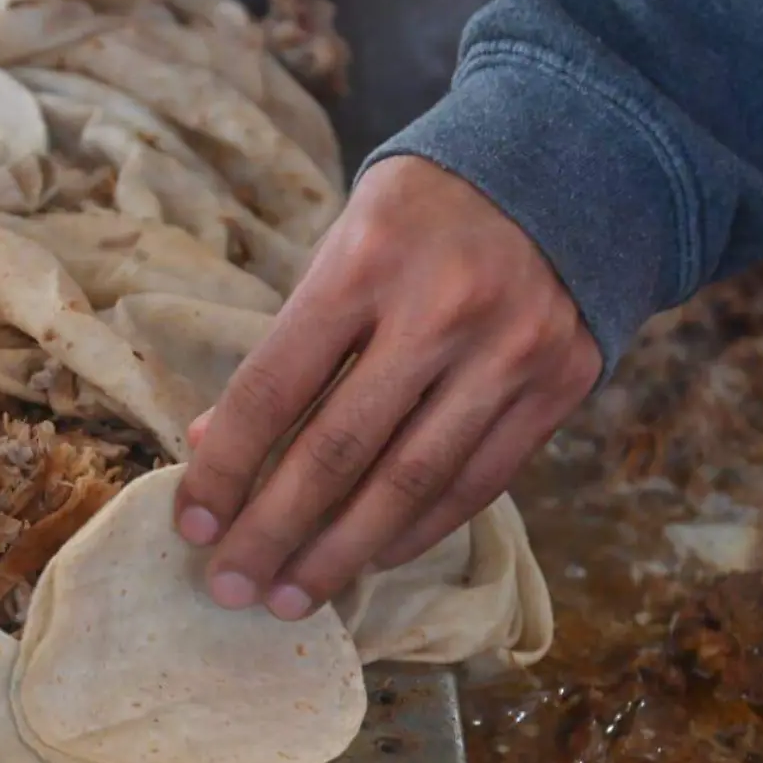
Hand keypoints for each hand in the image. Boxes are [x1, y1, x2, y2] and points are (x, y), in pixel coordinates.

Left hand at [173, 155, 601, 618]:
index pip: (275, 386)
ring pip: (410, 484)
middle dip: (273, 531)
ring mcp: (510, 351)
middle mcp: (441, 309)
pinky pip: (477, 483)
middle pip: (339, 450)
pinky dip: (417, 531)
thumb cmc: (426, 216)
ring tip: (292, 597)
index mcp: (366, 261)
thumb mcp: (343, 247)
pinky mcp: (562, 383)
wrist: (571, 165)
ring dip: (341, 554)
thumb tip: (211, 444)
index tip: (192, 527)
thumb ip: (288, 345)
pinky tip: (371, 558)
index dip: (227, 467)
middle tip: (231, 589)